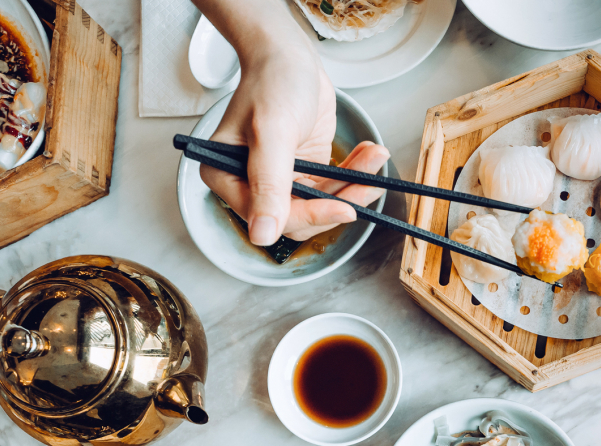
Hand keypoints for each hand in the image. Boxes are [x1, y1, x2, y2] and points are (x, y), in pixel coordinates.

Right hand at [193, 0, 389, 243]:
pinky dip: (355, 174)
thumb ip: (268, 183)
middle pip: (299, 218)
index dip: (310, 216)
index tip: (345, 209)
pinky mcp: (304, 172)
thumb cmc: (272, 82)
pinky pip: (332, 187)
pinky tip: (370, 156)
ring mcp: (279, 180)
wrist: (289, 55)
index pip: (270, 218)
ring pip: (321, 205)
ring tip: (375, 159)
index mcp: (226, 178)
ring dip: (353, 186)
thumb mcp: (272, 132)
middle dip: (338, 202)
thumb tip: (263, 235)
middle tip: (367, 185)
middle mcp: (249, 185)